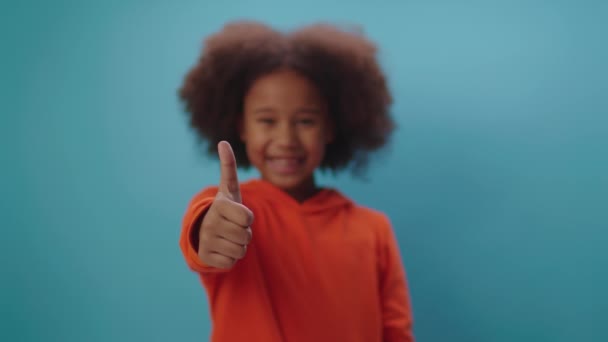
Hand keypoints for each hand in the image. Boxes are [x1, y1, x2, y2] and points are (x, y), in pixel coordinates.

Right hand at [198, 141, 253, 268]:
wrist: (204, 231)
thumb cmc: (225, 209)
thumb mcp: (229, 190)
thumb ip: (228, 167)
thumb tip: (223, 142)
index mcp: (219, 206)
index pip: (248, 218)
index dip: (247, 218)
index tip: (237, 214)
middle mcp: (210, 224)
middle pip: (246, 236)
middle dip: (244, 234)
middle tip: (233, 228)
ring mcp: (207, 242)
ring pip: (241, 251)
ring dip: (239, 246)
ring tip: (227, 238)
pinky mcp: (207, 259)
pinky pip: (231, 263)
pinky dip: (230, 258)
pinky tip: (221, 249)